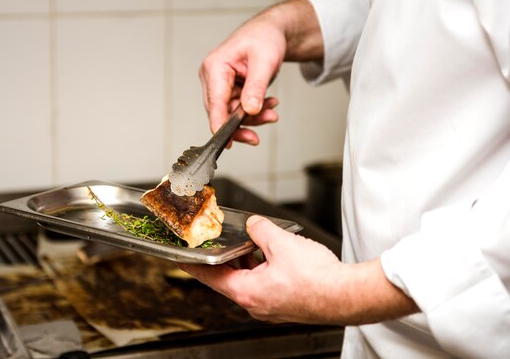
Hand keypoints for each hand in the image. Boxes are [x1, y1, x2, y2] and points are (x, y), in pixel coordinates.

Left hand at [180, 215, 343, 322]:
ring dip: (246, 263)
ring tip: (249, 243)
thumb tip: (254, 224)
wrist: (348, 296)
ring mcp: (270, 307)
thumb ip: (261, 229)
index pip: (209, 276)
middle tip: (216, 243)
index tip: (181, 258)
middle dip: (224, 258)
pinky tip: (271, 255)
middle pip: (228, 278)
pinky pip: (264, 285)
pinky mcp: (284, 305)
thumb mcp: (282, 242)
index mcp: (247, 292)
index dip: (193, 264)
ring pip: (248, 281)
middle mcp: (255, 304)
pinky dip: (261, 269)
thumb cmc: (318, 279)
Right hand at [199, 12, 285, 145]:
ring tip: (272, 111)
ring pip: (231, 114)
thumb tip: (249, 110)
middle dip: (244, 121)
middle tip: (267, 121)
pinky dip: (254, 111)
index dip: (220, 124)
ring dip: (253, 117)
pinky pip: (238, 109)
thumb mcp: (265, 61)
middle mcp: (212, 77)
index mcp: (215, 66)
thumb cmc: (264, 38)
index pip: (215, 102)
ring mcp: (219, 85)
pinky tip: (268, 105)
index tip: (226, 142)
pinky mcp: (227, 90)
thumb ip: (256, 87)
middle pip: (221, 112)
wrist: (269, 32)